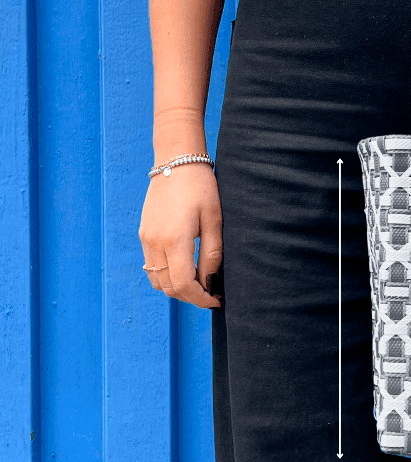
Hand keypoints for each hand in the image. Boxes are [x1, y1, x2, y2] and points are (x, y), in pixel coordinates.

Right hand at [139, 163, 222, 308]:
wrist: (176, 161)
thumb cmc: (201, 188)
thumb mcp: (214, 220)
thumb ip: (212, 254)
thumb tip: (211, 282)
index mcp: (175, 240)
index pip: (183, 285)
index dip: (201, 298)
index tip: (216, 300)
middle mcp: (155, 242)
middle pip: (169, 288)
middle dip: (191, 297)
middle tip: (211, 293)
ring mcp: (146, 239)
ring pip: (157, 280)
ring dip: (177, 288)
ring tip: (199, 282)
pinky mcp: (143, 234)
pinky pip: (151, 266)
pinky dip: (166, 275)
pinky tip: (185, 267)